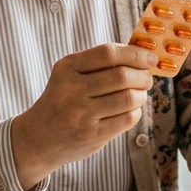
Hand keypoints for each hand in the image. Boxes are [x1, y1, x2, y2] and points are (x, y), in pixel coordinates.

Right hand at [11, 43, 157, 190]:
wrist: (39, 137)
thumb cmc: (63, 99)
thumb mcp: (70, 74)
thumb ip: (100, 62)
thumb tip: (142, 53)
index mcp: (67, 67)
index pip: (108, 53)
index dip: (135, 53)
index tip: (150, 57)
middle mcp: (72, 89)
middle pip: (122, 76)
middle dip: (143, 76)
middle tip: (147, 78)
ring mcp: (81, 114)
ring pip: (128, 98)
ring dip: (141, 94)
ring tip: (139, 94)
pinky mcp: (92, 135)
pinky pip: (127, 119)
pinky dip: (135, 112)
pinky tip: (129, 110)